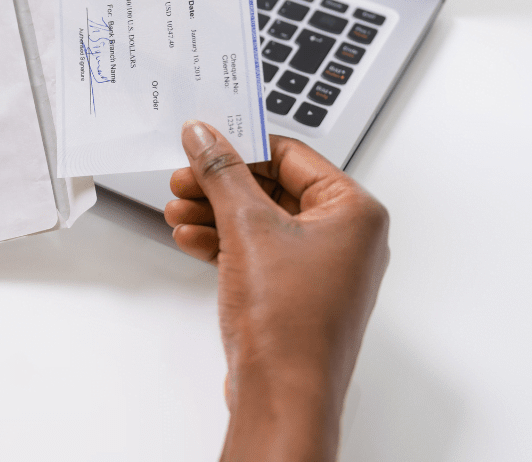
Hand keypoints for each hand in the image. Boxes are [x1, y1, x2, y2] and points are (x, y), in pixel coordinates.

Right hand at [164, 122, 388, 461]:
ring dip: (214, 212)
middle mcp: (345, 237)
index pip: (290, 154)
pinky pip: (258, 250)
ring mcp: (321, 267)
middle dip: (220, 185)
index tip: (202, 141)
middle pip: (272, 187)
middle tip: (182, 180)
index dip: (241, 146)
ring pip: (260, 220)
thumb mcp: (247, 227)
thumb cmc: (290, 323)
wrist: (283, 394)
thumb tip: (205, 136)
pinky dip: (223, 241)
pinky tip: (191, 239)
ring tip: (177, 211)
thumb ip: (222, 172)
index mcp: (354, 211)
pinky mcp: (296, 291)